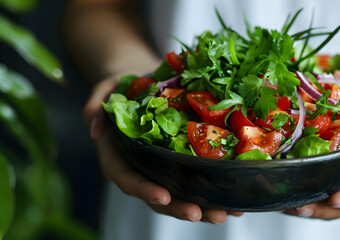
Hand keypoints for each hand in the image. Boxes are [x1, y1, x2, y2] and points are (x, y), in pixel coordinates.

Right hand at [83, 77, 242, 223]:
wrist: (146, 83)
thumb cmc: (124, 87)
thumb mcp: (106, 89)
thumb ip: (96, 104)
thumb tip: (95, 128)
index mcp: (120, 156)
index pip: (128, 178)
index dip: (144, 190)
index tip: (163, 197)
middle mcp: (144, 167)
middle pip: (159, 195)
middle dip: (180, 207)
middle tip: (201, 214)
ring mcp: (165, 167)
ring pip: (182, 193)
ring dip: (204, 206)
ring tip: (227, 212)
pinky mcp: (184, 160)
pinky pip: (199, 179)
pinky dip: (217, 190)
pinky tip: (237, 199)